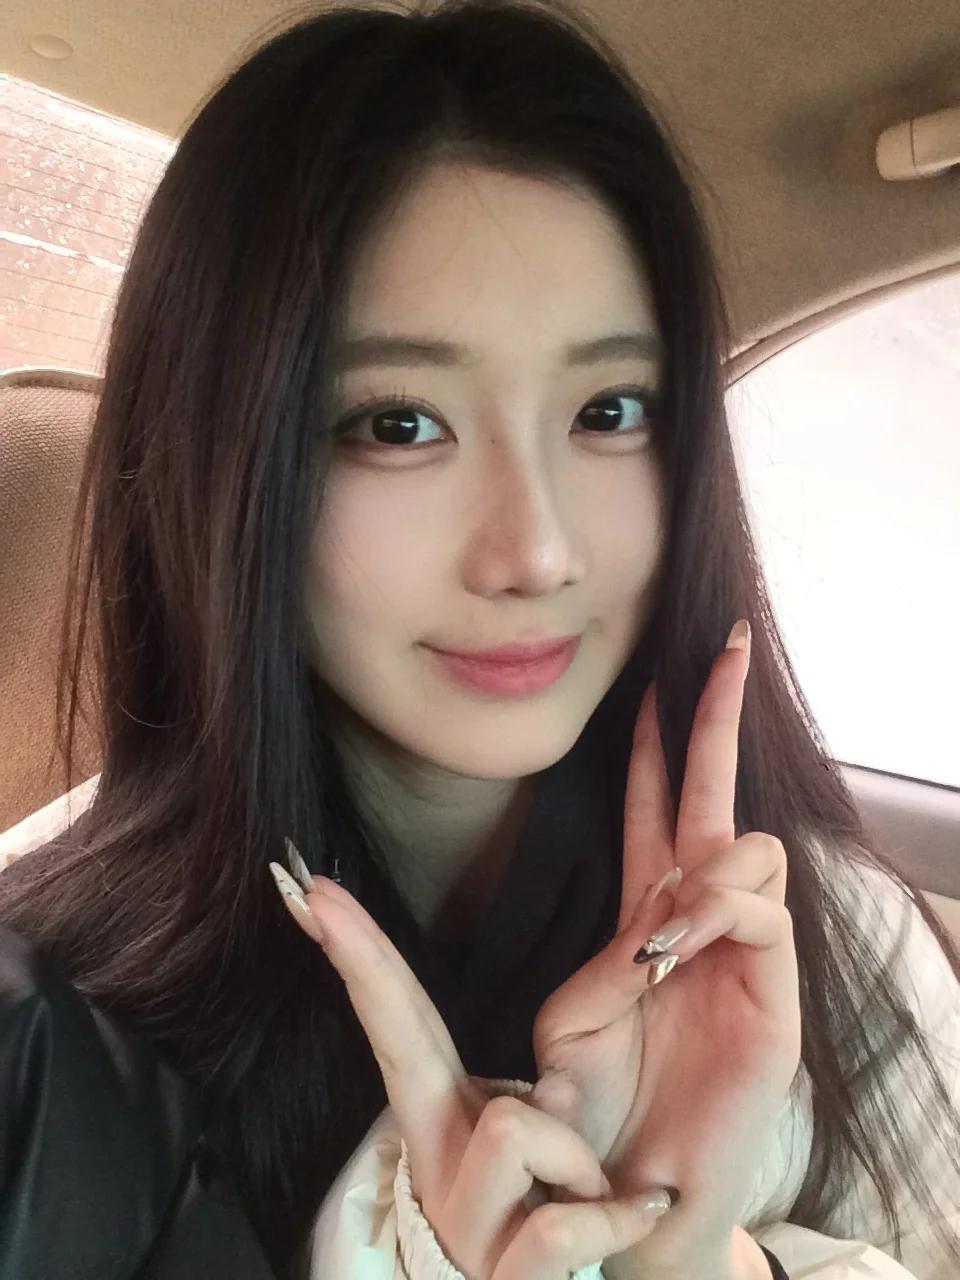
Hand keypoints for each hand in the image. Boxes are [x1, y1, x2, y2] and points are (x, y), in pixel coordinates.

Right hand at [269, 858, 676, 1278]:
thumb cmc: (544, 1230)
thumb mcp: (545, 1157)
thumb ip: (540, 1114)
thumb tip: (553, 1093)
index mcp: (446, 1123)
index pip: (398, 1021)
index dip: (359, 954)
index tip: (311, 888)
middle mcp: (435, 1164)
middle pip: (399, 1043)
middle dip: (363, 958)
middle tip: (313, 883)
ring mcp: (461, 1224)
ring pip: (512, 1128)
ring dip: (575, 1155)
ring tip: (591, 1188)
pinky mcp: (503, 1279)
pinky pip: (561, 1221)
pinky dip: (615, 1214)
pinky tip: (639, 1210)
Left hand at [530, 622, 801, 1277]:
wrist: (630, 1182)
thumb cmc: (598, 1099)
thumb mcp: (578, 1012)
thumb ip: (615, 949)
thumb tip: (662, 912)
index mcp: (646, 913)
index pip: (656, 807)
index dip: (658, 745)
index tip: (655, 682)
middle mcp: (699, 918)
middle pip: (714, 795)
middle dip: (717, 718)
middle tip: (727, 645)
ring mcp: (744, 951)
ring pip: (747, 849)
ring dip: (700, 870)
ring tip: (662, 935)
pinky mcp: (777, 992)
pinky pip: (760, 912)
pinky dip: (717, 914)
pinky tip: (679, 945)